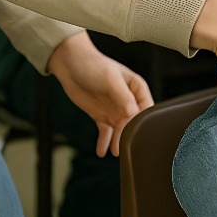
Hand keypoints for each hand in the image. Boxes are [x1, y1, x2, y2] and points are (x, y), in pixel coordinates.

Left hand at [47, 31, 153, 156]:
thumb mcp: (110, 78)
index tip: (139, 133)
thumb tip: (133, 113)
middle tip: (126, 146)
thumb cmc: (93, 65)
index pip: (146, 108)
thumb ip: (123, 96)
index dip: (144, 121)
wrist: (70, 65)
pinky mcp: (101, 116)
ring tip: (115, 152)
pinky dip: (104, 143)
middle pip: (134, 122)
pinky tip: (102, 151)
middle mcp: (128, 101)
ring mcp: (115, 110)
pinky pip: (106, 133)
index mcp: (136, 88)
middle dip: (130, 135)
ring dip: (118, 141)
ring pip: (120, 130)